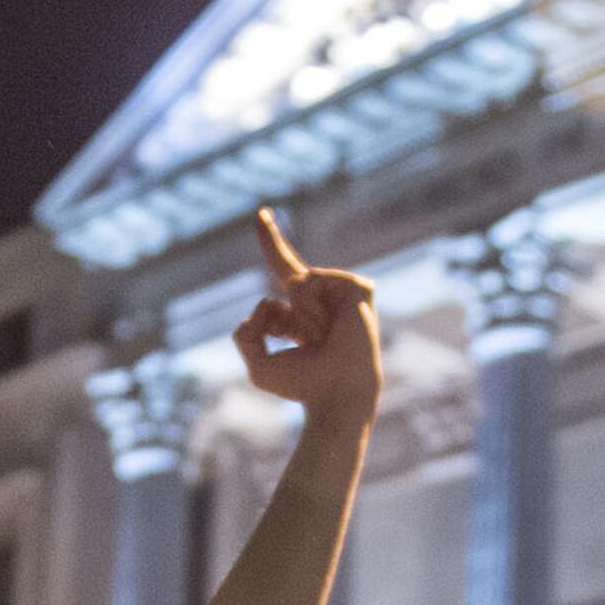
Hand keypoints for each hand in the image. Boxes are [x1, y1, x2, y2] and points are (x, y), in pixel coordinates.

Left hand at [234, 207, 381, 419]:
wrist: (335, 391)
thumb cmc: (303, 386)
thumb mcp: (259, 366)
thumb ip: (246, 334)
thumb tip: (264, 301)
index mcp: (298, 326)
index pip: (276, 297)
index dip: (267, 276)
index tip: (262, 235)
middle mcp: (319, 308)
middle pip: (287, 268)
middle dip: (270, 239)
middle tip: (259, 212)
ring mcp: (339, 297)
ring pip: (295, 283)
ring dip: (298, 314)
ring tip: (318, 338)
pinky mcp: (358, 288)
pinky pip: (316, 281)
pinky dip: (314, 305)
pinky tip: (330, 326)